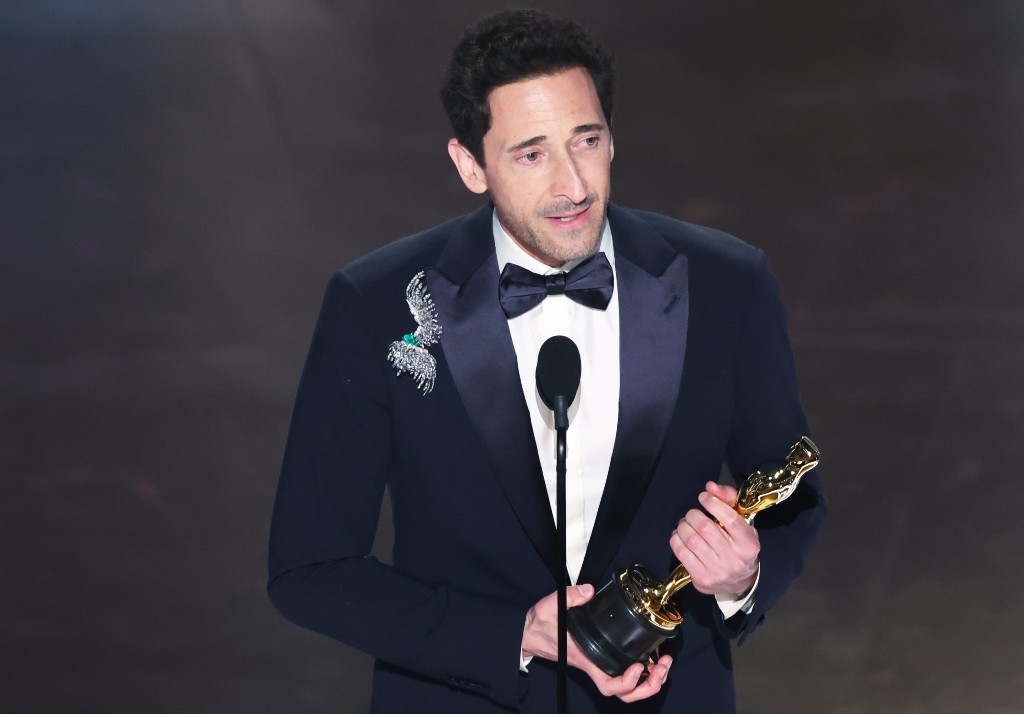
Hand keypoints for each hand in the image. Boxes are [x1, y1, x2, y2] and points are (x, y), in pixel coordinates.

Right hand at [522, 584, 671, 701]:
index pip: (608, 685)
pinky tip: (650, 656)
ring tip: (663, 664)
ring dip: (649, 680)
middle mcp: (596, 665)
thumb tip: (588, 591)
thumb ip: (569, 597)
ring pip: (628, 687)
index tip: (638, 666)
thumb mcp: (550, 607)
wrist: (530, 633)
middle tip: (662, 667)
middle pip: (625, 693)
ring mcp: (600, 664)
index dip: (628, 682)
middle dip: (649, 685)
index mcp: (586, 659)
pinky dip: (642, 670)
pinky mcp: (602, 657)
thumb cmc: (539, 627)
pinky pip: (625, 673)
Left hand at [669, 482, 759, 594]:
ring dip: (683, 526)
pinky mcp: (701, 579)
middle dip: (693, 515)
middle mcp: (734, 559)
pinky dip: (676, 539)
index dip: (713, 503)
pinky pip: (681, 552)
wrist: (739, 583)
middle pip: (705, 528)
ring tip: (685, 523)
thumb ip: (729, 501)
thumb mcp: (742, 523)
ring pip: (691, 539)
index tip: (704, 497)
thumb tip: (710, 486)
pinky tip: (680, 536)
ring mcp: (717, 571)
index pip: (730, 519)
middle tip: (692, 514)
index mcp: (749, 544)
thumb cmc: (739, 547)